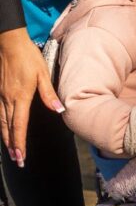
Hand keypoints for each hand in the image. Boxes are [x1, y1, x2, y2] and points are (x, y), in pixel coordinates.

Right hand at [0, 27, 63, 167]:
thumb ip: (49, 94)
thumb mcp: (43, 74)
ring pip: (1, 123)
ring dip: (6, 138)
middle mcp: (8, 100)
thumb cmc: (28, 58)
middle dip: (12, 146)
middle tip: (17, 161)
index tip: (21, 157)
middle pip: (8, 128)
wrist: (9, 44)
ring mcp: (1, 96)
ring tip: (10, 151)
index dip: (20, 143)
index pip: (19, 126)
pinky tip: (3, 130)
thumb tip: (59, 110)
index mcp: (20, 97)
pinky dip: (1, 126)